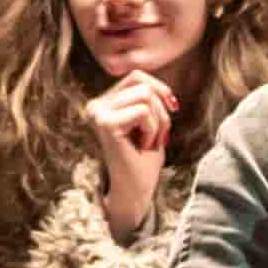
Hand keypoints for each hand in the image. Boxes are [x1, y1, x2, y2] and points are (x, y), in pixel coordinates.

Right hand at [84, 67, 176, 225]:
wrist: (135, 191)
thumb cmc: (143, 159)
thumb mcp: (149, 121)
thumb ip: (148, 98)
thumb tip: (161, 85)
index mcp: (102, 102)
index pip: (136, 76)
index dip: (160, 88)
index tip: (172, 108)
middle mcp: (95, 105)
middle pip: (143, 85)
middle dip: (162, 111)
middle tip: (159, 137)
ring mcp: (97, 113)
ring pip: (145, 96)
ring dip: (158, 122)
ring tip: (150, 143)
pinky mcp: (105, 124)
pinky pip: (143, 112)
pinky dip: (153, 130)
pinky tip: (143, 147)